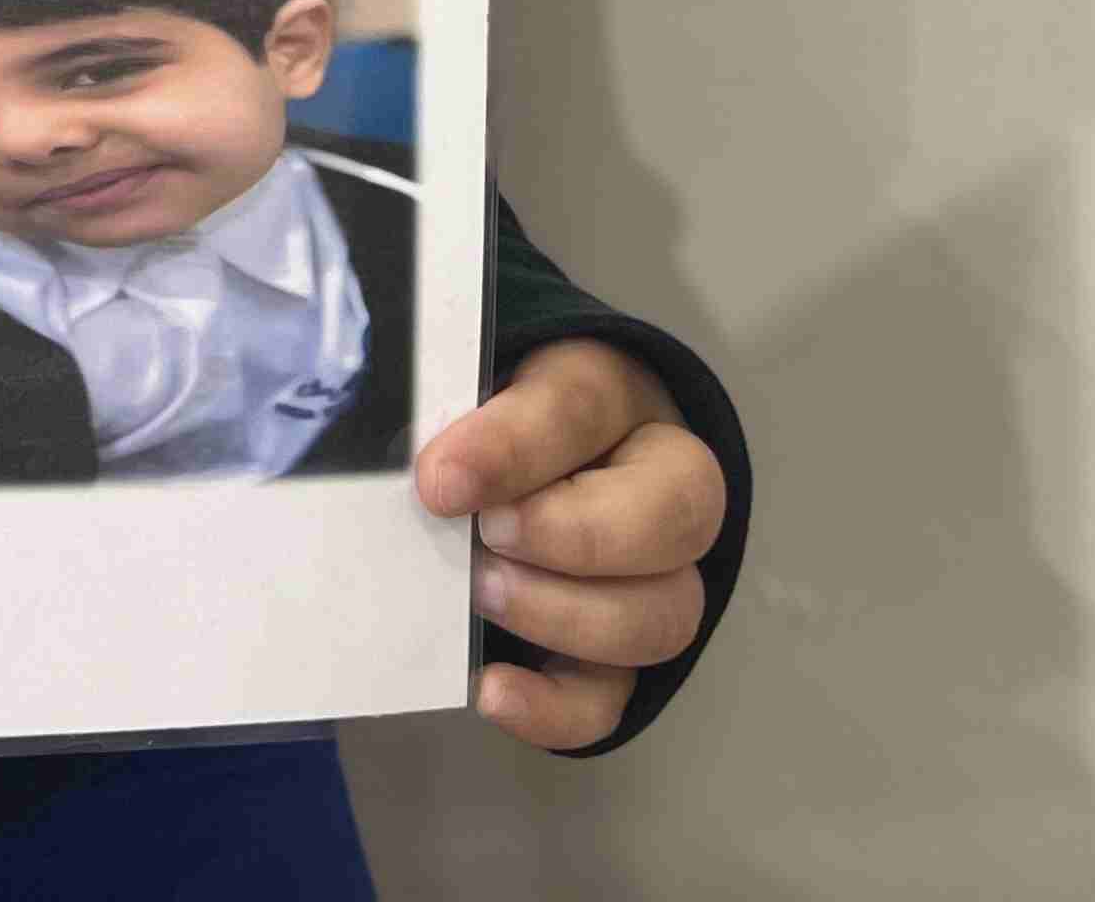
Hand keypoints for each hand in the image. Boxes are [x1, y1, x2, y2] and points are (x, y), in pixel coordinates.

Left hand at [415, 339, 725, 750]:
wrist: (486, 471)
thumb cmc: (472, 417)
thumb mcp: (460, 389)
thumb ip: (445, 418)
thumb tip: (419, 469)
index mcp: (610, 394)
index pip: (584, 406)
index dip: (514, 447)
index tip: (440, 480)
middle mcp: (658, 486)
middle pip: (674, 516)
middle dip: (574, 536)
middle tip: (485, 540)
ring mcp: (653, 580)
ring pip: (665, 615)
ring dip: (565, 614)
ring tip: (479, 597)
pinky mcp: (614, 658)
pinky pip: (612, 698)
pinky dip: (554, 706)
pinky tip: (491, 690)